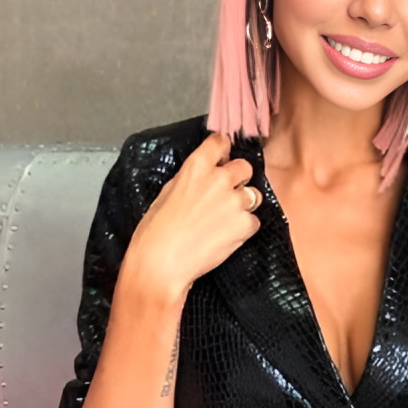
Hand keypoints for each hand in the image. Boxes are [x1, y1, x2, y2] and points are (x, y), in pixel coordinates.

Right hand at [120, 133, 261, 302]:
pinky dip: (243, 228)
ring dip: (243, 204)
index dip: (223, 150)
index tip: (223, 156)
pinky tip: (224, 237)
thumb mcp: (166, 194)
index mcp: (196, 167)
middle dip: (238, 178)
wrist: (161, 266)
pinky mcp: (245, 224)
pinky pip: (253, 221)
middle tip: (225, 194)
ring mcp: (235, 201)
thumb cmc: (155, 234)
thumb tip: (201, 175)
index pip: (220, 142)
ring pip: (253, 194)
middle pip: (244, 166)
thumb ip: (189, 178)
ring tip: (223, 220)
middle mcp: (219, 179)